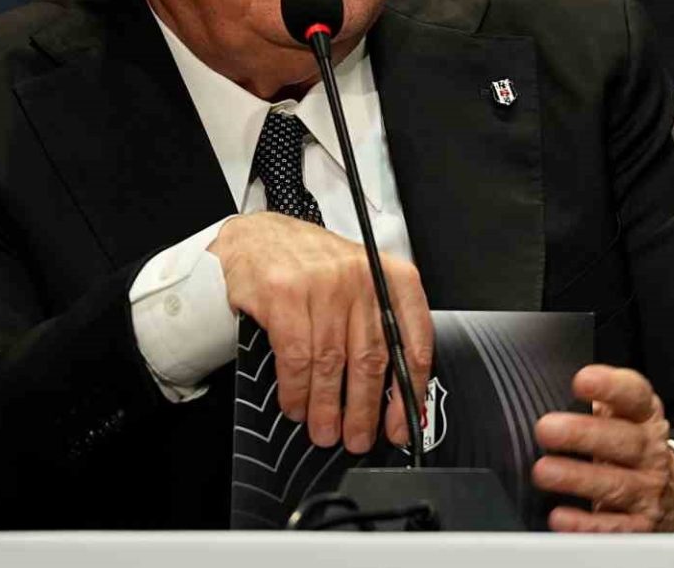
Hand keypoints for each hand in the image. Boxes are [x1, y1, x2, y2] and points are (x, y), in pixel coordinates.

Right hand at [209, 212, 431, 452]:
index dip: (410, 391)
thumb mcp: (360, 283)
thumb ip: (379, 326)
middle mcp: (361, 278)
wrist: (260, 237)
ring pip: (332, 363)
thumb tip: (393, 392)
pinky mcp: (284, 296)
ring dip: (329, 408)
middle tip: (359, 438)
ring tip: (326, 432)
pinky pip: (296, 358)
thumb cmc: (315, 266)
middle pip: (371, 359)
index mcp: (391, 276)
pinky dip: (297, 390)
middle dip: (365, 410)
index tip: (403, 424)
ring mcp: (322, 285)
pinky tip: (297, 406)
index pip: (413, 340)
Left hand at [532, 364, 673, 532]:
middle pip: (622, 441)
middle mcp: (651, 451)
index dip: (610, 386)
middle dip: (583, 435)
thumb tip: (559, 378)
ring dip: (577, 478)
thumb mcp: (625, 415)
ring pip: (615, 484)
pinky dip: (585, 524)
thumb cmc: (631, 447)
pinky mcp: (640, 526)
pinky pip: (613, 527)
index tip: (581, 381)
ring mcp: (648, 490)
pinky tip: (560, 517)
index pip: (635, 396)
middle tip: (545, 429)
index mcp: (646, 417)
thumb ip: (602, 396)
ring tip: (543, 471)